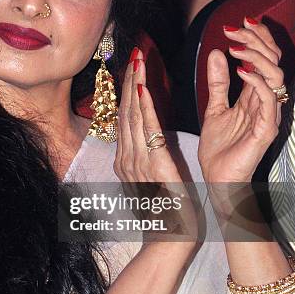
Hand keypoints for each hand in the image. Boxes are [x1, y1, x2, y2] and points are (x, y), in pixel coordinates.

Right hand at [114, 48, 197, 243]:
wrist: (168, 241)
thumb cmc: (164, 214)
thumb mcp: (151, 182)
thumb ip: (146, 160)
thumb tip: (145, 142)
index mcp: (127, 160)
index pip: (126, 117)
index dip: (127, 90)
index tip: (131, 67)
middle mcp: (127, 157)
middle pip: (126, 111)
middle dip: (129, 80)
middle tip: (133, 53)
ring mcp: (138, 162)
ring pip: (134, 115)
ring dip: (135, 85)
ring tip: (137, 60)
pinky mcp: (155, 166)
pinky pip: (148, 132)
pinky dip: (145, 108)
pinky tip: (142, 88)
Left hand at [198, 18, 282, 183]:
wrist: (217, 179)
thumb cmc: (219, 148)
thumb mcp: (214, 107)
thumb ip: (218, 82)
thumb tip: (217, 53)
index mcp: (255, 96)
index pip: (264, 59)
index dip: (256, 38)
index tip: (237, 23)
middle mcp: (266, 102)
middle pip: (274, 61)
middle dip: (256, 39)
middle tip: (235, 29)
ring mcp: (269, 115)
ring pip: (275, 76)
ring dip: (256, 56)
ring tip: (236, 47)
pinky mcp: (266, 129)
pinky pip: (269, 99)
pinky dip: (257, 80)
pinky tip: (241, 70)